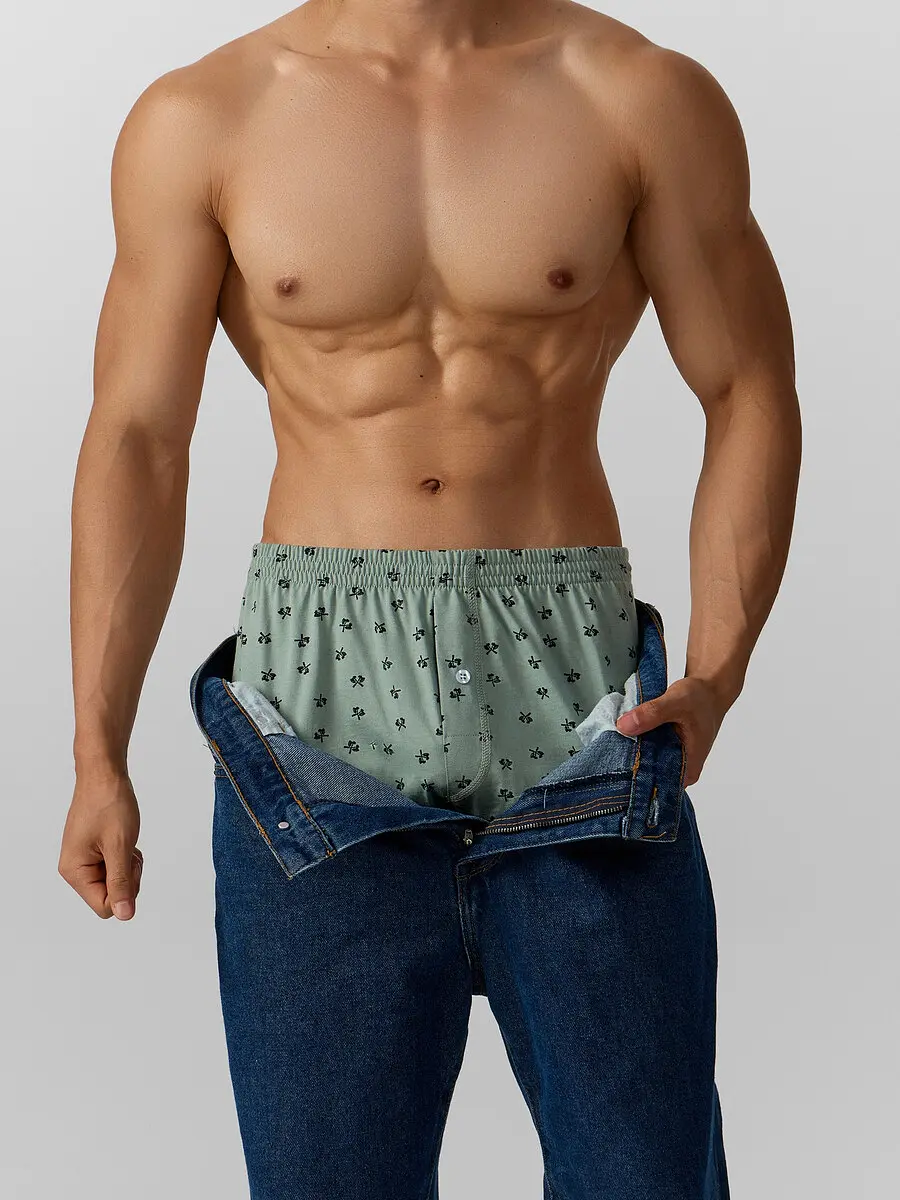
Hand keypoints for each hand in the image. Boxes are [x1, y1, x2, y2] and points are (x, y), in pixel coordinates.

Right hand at [58, 770, 142, 919]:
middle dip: (127, 876)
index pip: (105, 906)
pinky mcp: (92, 851)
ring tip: (125, 841)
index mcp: (74, 871)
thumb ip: (122, 882)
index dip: (125, 891)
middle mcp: (75, 869)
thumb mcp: (120, 846)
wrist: (104, 774)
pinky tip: (123, 838)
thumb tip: (124, 915)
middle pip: (110, 895)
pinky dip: (124, 855)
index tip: (128, 864)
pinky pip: (114, 866)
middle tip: (128, 850)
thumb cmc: (108, 803)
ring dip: (127, 864)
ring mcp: (83, 859)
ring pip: (115, 880)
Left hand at [615, 676, 727, 787]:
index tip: (615, 763)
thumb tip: (624, 726)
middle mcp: (681, 768)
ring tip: (615, 739)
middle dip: (629, 761)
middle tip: (610, 748)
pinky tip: (625, 733)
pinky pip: (646, 748)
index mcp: (689, 769)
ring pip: (645, 760)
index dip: (634, 775)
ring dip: (631, 749)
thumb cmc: (701, 698)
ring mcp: (672, 757)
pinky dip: (636, 740)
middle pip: (648, 773)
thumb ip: (652, 714)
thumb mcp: (677, 702)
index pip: (656, 784)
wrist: (708, 689)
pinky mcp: (665, 747)